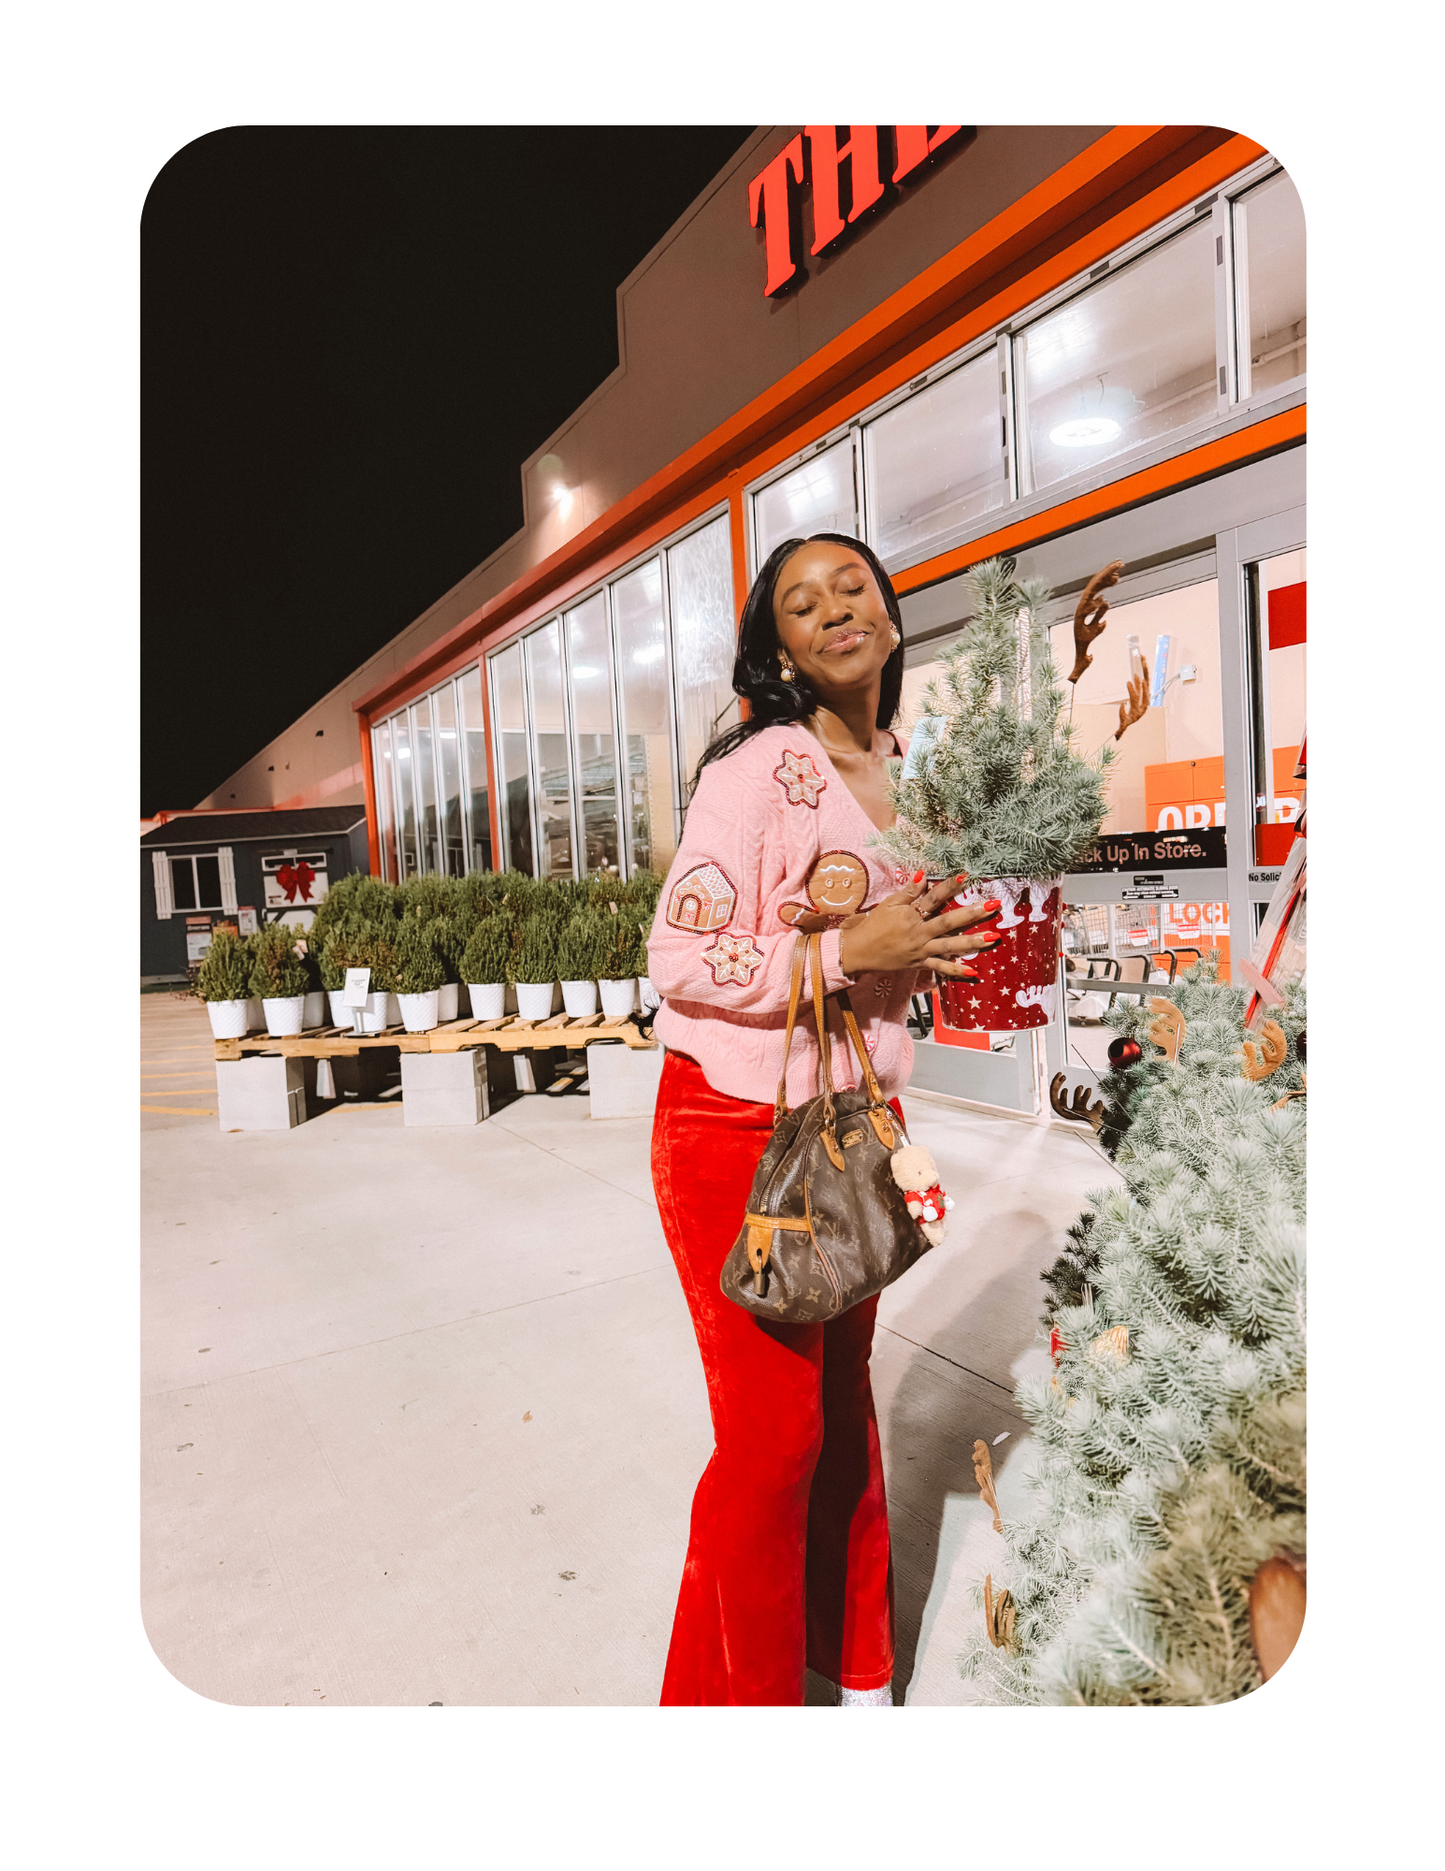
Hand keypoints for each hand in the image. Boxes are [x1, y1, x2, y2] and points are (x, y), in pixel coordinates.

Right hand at [837, 872, 1002, 980]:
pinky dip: (956, 970)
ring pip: (950, 945)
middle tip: (993, 906)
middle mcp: (919, 932)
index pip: (933, 897)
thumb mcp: (889, 905)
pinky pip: (940, 968)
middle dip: (972, 914)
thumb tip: (924, 875)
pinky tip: (973, 971)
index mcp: (910, 915)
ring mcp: (921, 949)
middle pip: (948, 922)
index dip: (949, 886)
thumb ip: (908, 891)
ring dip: (972, 942)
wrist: (859, 951)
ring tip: (993, 937)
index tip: (966, 876)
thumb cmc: (873, 925)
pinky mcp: (920, 963)